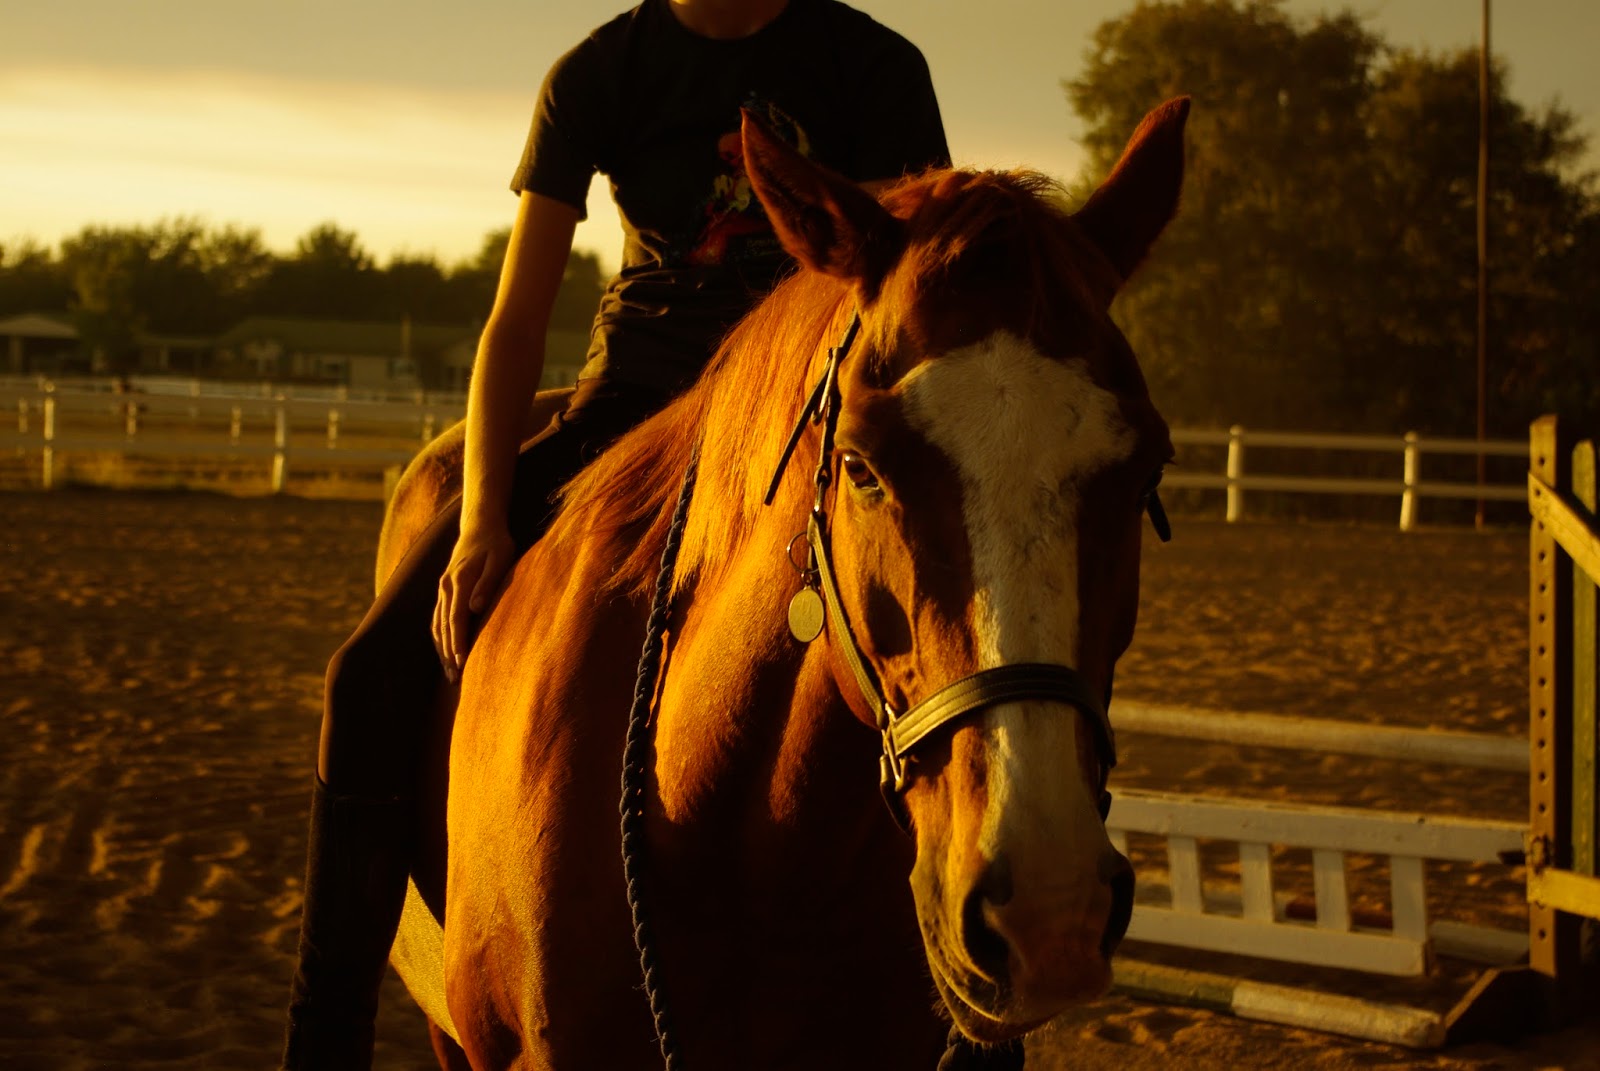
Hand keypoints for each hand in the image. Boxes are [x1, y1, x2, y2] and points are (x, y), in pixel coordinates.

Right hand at [433, 521, 516, 682]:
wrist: (479, 524)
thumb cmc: (496, 542)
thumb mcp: (499, 558)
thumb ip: (488, 583)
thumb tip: (475, 608)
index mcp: (458, 581)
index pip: (456, 619)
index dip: (458, 643)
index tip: (461, 664)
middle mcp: (445, 587)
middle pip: (443, 627)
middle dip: (448, 654)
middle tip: (455, 679)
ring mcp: (442, 588)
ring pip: (437, 624)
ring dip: (441, 649)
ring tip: (449, 672)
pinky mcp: (444, 589)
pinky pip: (437, 618)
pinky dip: (438, 637)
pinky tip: (443, 651)